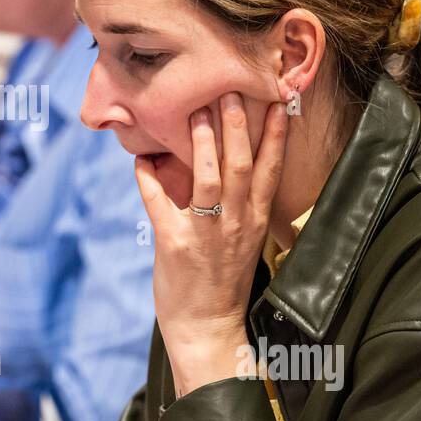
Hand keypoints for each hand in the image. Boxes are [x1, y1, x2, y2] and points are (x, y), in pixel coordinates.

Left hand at [135, 92, 289, 395]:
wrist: (209, 330)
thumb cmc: (223, 282)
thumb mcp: (241, 239)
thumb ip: (238, 204)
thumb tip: (224, 165)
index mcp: (254, 220)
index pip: (271, 171)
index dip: (275, 136)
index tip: (278, 102)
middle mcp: (236, 223)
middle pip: (242, 166)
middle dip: (237, 127)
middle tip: (230, 90)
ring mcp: (206, 234)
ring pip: (209, 180)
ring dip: (202, 144)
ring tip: (198, 111)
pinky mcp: (175, 245)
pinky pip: (160, 205)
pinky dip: (149, 181)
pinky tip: (141, 158)